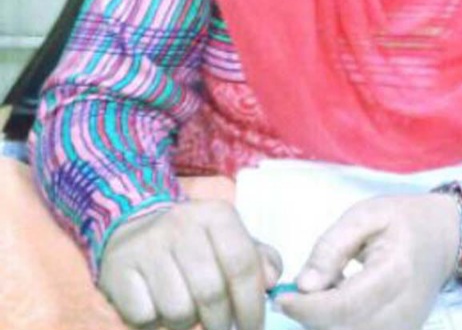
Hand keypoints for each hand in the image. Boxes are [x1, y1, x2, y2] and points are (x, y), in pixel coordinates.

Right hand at [98, 200, 281, 329]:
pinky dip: (155, 322)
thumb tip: (272, 281)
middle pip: (211, 293)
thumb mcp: (230, 240)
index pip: (242, 264)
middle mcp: (181, 224)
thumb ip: (259, 260)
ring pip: (179, 310)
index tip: (253, 328)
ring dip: (187, 323)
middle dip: (221, 323)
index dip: (251, 305)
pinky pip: (146, 317)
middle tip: (221, 327)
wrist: (135, 228)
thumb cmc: (195, 243)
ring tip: (187, 310)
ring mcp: (148, 245)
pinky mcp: (119, 269)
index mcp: (216, 215)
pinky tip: (157, 304)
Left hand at [276, 193, 460, 329]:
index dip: (307, 308)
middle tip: (302, 286)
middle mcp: (403, 311)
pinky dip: (340, 323)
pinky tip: (340, 298)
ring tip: (326, 287)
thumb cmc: (402, 220)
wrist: (443, 237)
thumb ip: (332, 246)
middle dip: (311, 314)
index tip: (281, 296)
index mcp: (396, 272)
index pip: (344, 307)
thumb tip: (304, 284)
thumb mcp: (365, 215)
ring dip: (325, 321)